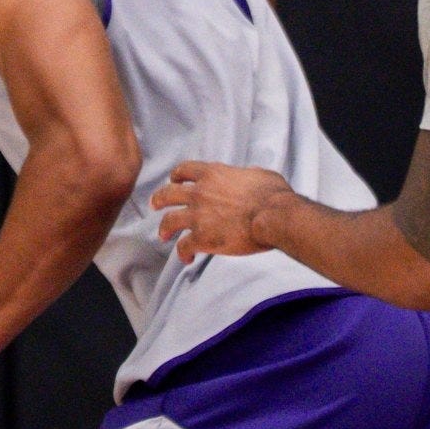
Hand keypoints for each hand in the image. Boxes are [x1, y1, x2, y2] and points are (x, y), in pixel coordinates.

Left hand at [153, 162, 291, 263]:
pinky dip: (183, 253)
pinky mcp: (202, 238)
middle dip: (159, 199)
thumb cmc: (273, 195)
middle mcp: (200, 192)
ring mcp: (198, 216)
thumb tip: (248, 178)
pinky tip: (187, 258)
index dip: (177, 175)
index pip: (185, 170)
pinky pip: (184, 246)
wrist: (274, 216)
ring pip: (169, 220)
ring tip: (163, 235)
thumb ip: (245, 175)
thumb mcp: (258, 174)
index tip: (174, 180)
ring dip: (164, 228)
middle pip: (168, 194)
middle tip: (155, 204)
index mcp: (213, 174)